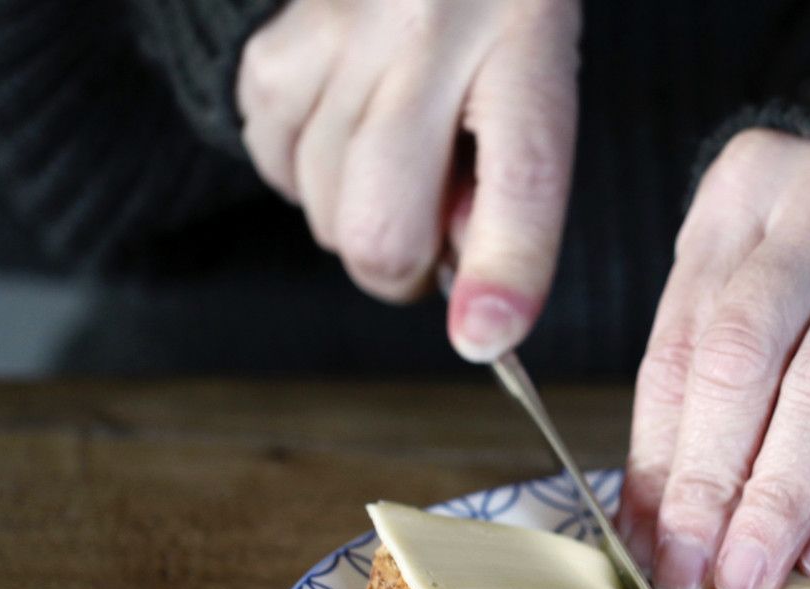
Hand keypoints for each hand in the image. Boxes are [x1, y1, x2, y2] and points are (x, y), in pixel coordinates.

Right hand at [237, 0, 578, 358]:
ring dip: (355, 217)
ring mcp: (338, 34)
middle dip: (404, 268)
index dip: (504, 271)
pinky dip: (304, 173)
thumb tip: (472, 303)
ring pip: (321, 213)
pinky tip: (344, 128)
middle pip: (382, 231)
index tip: (486, 336)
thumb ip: (515, 191)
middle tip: (430, 230)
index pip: (521, 178)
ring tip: (393, 157)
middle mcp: (429, 32)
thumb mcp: (536, 84)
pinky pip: (272, 166)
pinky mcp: (275, 44)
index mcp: (526, 44)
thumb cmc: (492, 18)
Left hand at [620, 130, 809, 588]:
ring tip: (753, 574)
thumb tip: (654, 538)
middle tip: (696, 573)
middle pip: (751, 354)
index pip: (688, 343)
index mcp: (744, 188)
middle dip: (715, 479)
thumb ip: (686, 398)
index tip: (653, 549)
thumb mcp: (727, 285)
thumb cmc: (798, 261)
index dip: (662, 457)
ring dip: (786, 493)